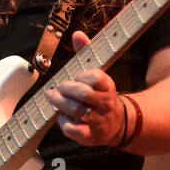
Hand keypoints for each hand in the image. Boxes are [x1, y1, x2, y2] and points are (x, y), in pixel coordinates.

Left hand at [45, 30, 128, 147]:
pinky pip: (76, 131)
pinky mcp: (90, 135)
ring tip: (53, 98)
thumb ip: (86, 53)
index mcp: (108, 86)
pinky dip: (64, 124)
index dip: (83, 76)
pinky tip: (61, 118)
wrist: (116, 125)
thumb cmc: (99, 95)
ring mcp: (97, 120)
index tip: (76, 76)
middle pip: (84, 94)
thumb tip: (77, 34)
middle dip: (66, 89)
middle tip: (58, 88)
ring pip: (78, 111)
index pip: (97, 77)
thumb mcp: (97, 74)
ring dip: (61, 104)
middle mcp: (104, 103)